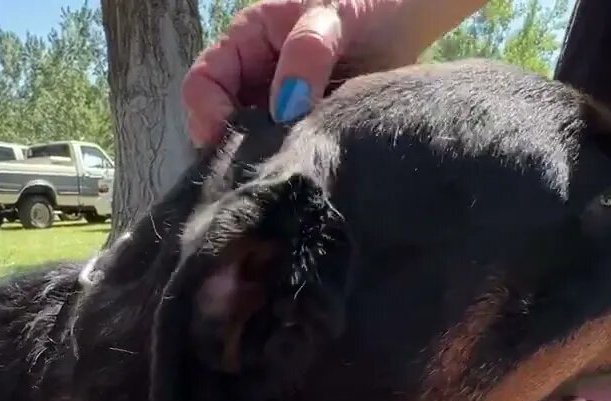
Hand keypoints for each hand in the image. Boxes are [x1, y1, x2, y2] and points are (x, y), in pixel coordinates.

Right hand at [183, 0, 485, 146]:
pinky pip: (287, 155)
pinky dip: (293, 166)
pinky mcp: (305, 132)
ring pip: (253, 146)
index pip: (202, 84)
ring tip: (288, 173)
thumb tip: (284, 111)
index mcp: (245, 44)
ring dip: (265, 162)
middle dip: (235, 149)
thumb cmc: (363, 4)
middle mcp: (254, 79)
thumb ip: (305, 56)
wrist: (409, 18)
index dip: (207, 116)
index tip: (235, 143)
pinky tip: (308, 173)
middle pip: (221, 124)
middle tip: (262, 170)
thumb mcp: (331, 18)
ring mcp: (278, 108)